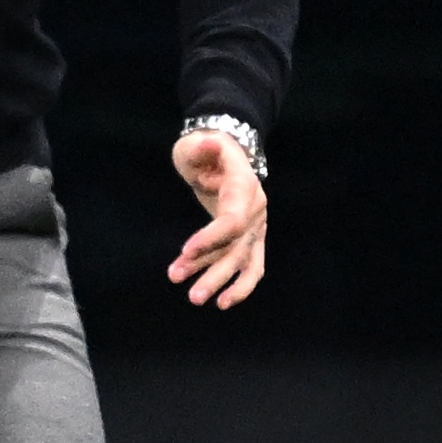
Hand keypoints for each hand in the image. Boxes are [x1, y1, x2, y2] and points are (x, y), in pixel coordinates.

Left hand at [168, 129, 267, 308]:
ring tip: (193, 298)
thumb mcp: (197, 142)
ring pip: (242, 261)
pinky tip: (217, 300)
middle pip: (237, 247)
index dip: (211, 238)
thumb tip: (210, 142)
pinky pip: (247, 265)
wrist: (222, 154)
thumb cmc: (205, 149)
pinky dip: (234, 283)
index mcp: (244, 186)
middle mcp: (255, 209)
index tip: (186, 251)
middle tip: (189, 292)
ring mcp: (256, 226)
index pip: (232, 219)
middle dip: (214, 271)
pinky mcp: (250, 237)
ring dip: (219, 281)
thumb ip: (202, 145)